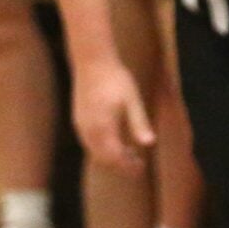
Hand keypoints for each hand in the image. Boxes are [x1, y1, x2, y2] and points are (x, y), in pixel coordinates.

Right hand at [71, 56, 155, 172]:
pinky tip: (115, 138)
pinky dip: (102, 147)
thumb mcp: (132, 100)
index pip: (115, 158)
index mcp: (103, 128)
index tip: (142, 167)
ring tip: (130, 151)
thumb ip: (139, 123)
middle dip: (120, 165)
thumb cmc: (115, 78)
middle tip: (139, 163)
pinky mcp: (78, 118)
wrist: (91, 60)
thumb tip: (150, 143)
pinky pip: (89, 142)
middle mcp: (88, 130)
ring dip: (111, 156)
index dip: (128, 166)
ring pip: (94, 152)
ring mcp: (81, 125)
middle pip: (103, 159)